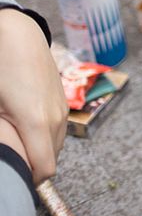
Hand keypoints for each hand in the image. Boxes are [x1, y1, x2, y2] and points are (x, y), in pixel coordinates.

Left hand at [0, 9, 67, 183]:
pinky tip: (26, 124)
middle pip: (51, 160)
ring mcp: (62, 109)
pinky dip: (45, 136)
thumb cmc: (1, 70)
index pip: (45, 170)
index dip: (30, 179)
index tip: (14, 176)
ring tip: (17, 140)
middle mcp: (56, 118)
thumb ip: (6, 139)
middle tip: (11, 157)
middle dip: (32, 165)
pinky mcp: (62, 100)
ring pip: (55, 145)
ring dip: (39, 150)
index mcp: (37, 123)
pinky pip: (58, 130)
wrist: (18, 36)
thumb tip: (9, 156)